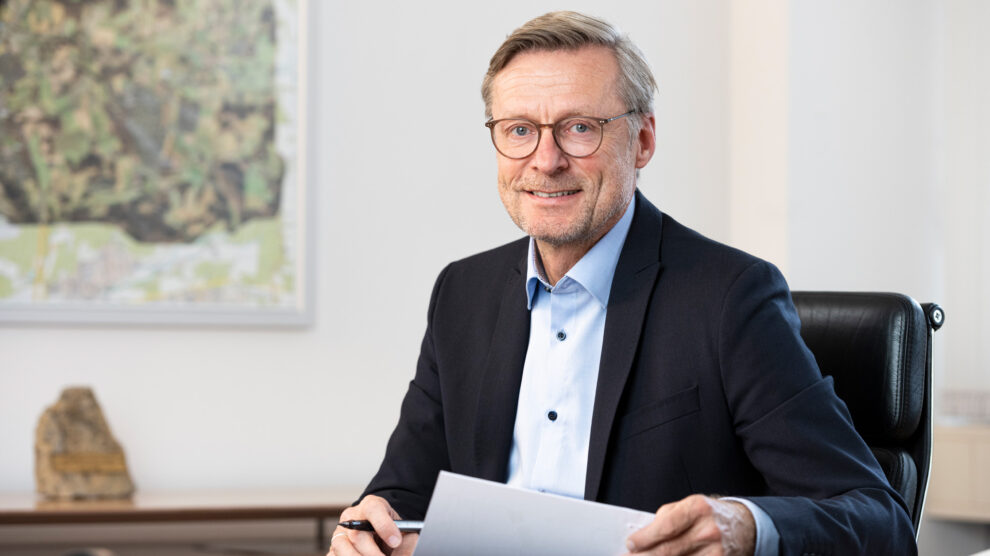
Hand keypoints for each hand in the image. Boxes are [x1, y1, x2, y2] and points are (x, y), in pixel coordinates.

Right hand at [327, 495, 418, 555]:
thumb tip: (407, 549)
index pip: (373, 510)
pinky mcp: (332, 547)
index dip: (384, 526)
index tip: (396, 542)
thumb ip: (406, 539)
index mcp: (371, 505)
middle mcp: (352, 516)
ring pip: (342, 546)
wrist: (379, 534)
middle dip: (372, 552)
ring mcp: (339, 532)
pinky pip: (334, 555)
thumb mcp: (403, 530)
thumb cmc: (392, 531)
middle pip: (357, 534)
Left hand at [625, 494, 754, 555]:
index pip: (666, 525)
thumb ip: (667, 517)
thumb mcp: (690, 505)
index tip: (630, 544)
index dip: (646, 537)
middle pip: (669, 549)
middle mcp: (708, 530)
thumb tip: (643, 535)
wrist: (746, 526)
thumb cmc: (711, 514)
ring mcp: (716, 551)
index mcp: (698, 508)